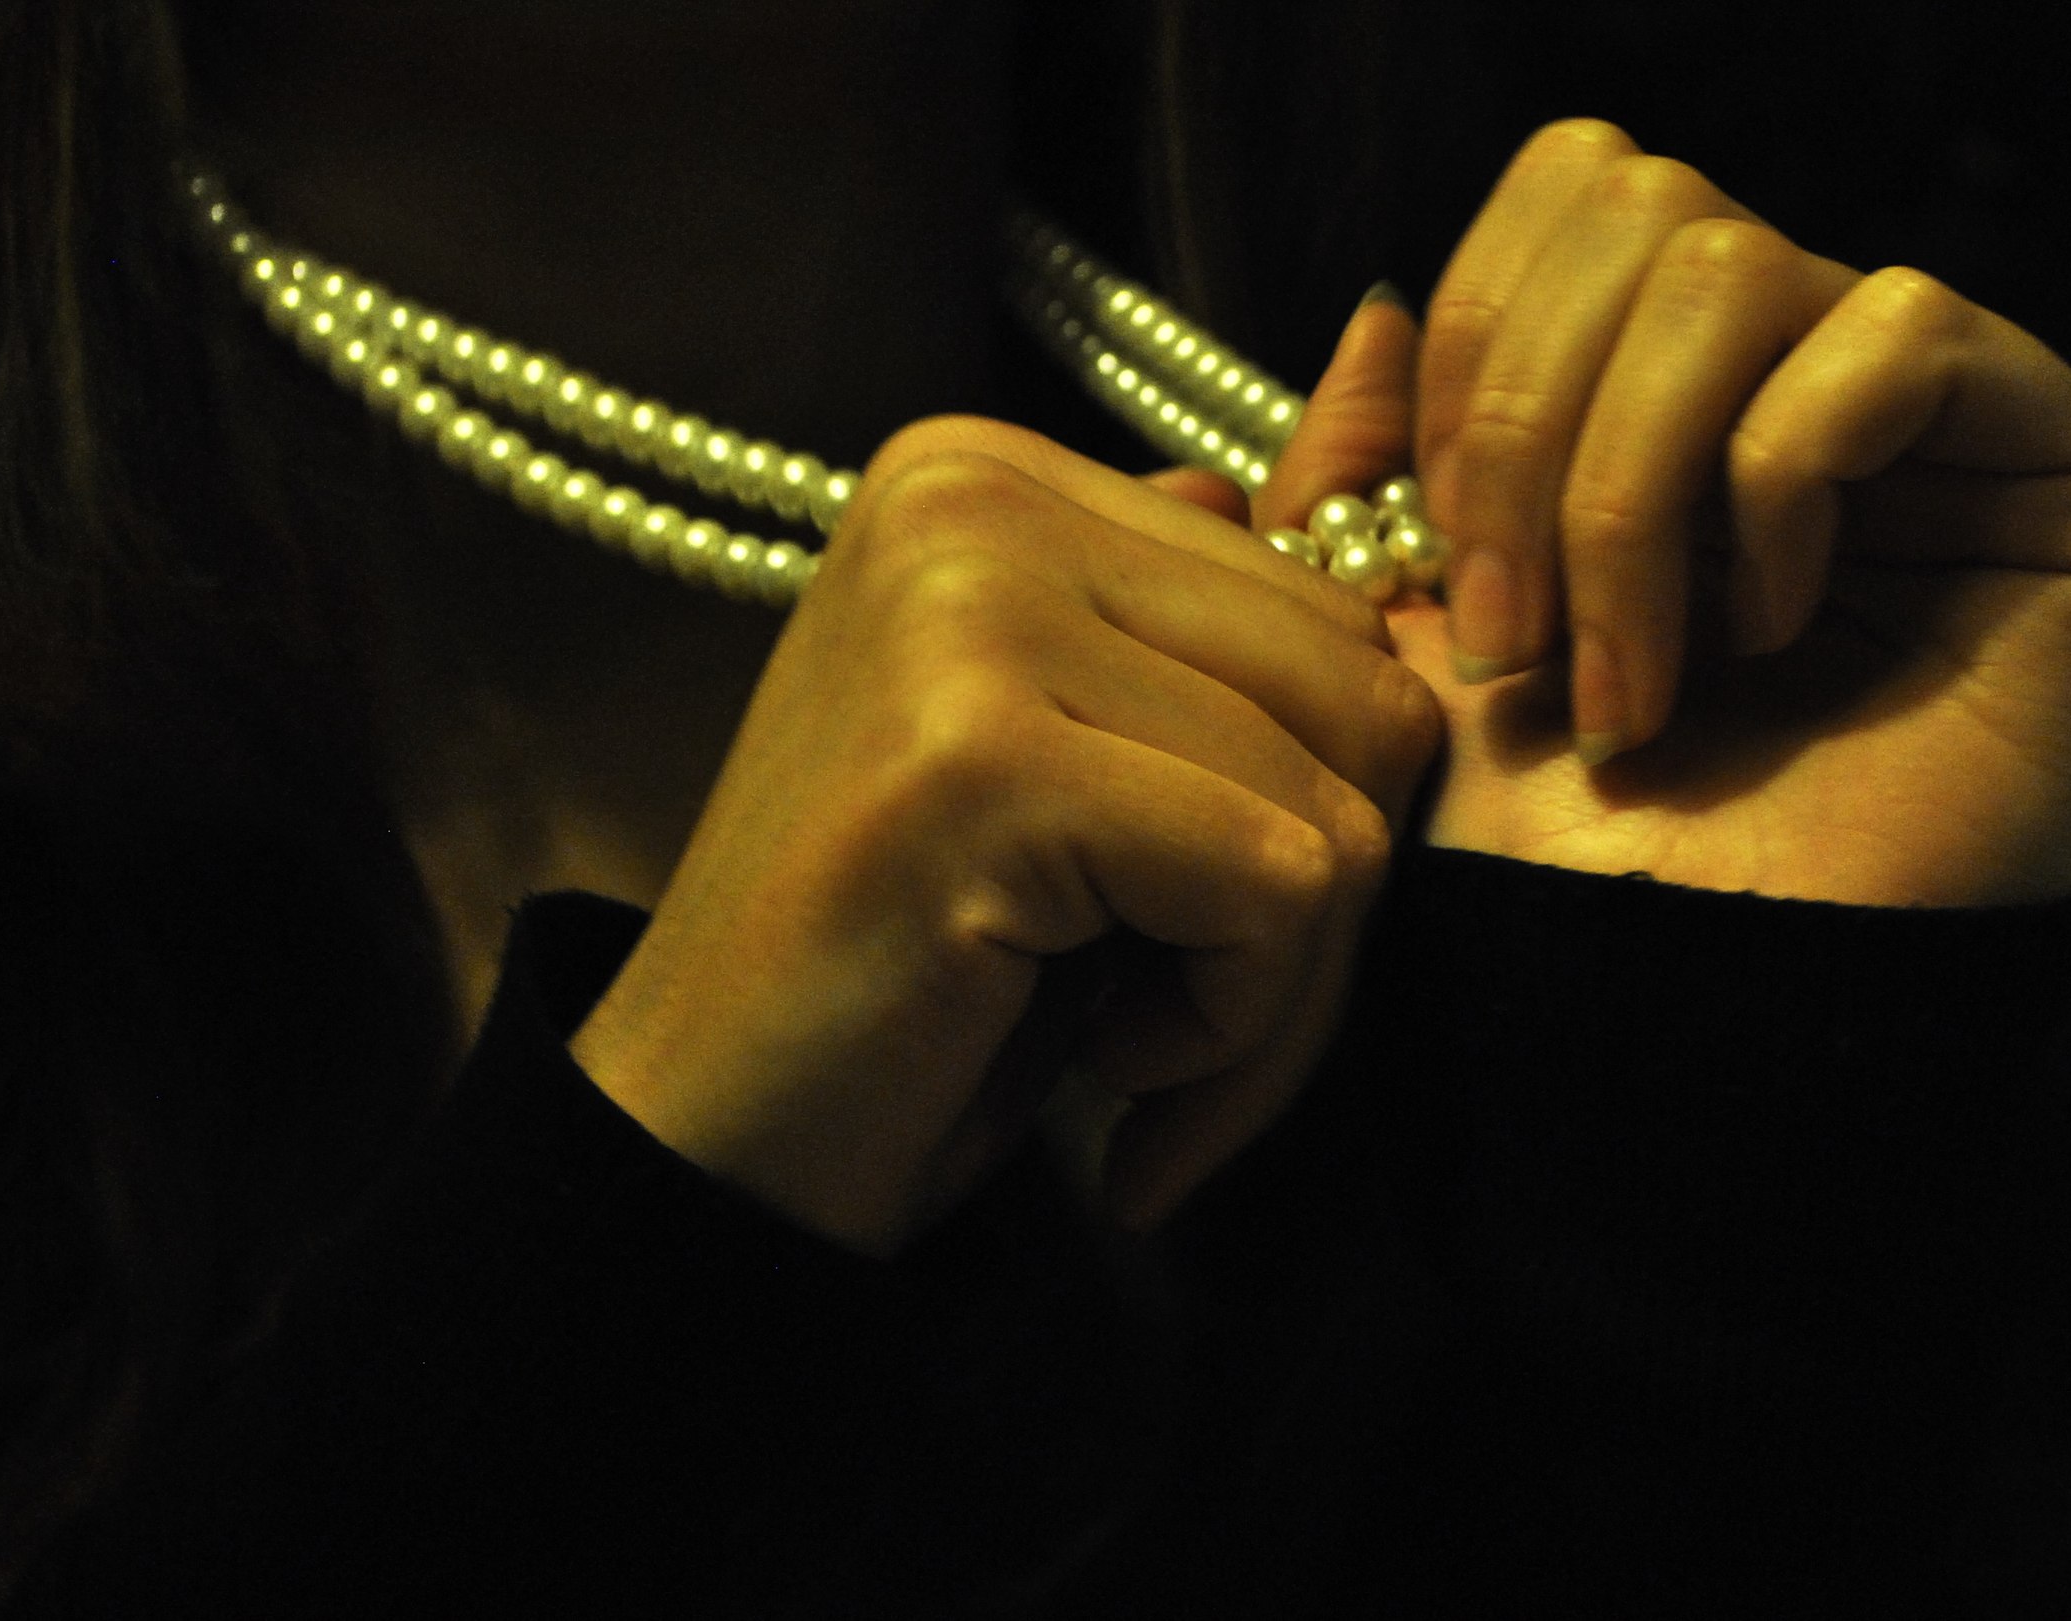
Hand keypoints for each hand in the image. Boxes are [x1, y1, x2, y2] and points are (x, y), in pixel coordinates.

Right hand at [569, 417, 1440, 1255]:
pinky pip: (1284, 886)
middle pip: (1364, 691)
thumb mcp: (1058, 762)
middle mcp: (971, 502)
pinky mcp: (984, 763)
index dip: (1314, 808)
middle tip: (1173, 1003)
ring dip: (1277, 985)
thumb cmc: (904, 978)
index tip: (1185, 927)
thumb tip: (1288, 476)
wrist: (706, 1146)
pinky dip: (1236, 1029)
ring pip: (1344, 801)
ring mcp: (968, 616)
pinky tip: (1111, 1062)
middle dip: (1319, 902)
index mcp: (983, 473)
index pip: (1335, 610)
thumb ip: (1172, 622)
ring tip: (1129, 1034)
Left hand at [1262, 118, 2070, 906]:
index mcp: (1677, 393)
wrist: (1685, 1021)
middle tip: (1519, 643)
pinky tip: (1774, 634)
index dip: (1473, 348)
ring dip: (1626, 500)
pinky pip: (1894, 339)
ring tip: (1629, 683)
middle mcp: (1815, 379)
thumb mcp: (1415, 642)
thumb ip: (1378, 469)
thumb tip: (1373, 314)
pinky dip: (1778, 491)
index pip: (1577, 198)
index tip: (1433, 560)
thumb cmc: (1562, 860)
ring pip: (1733, 274)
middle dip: (1526, 434)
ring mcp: (1956, 422)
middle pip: (1641, 208)